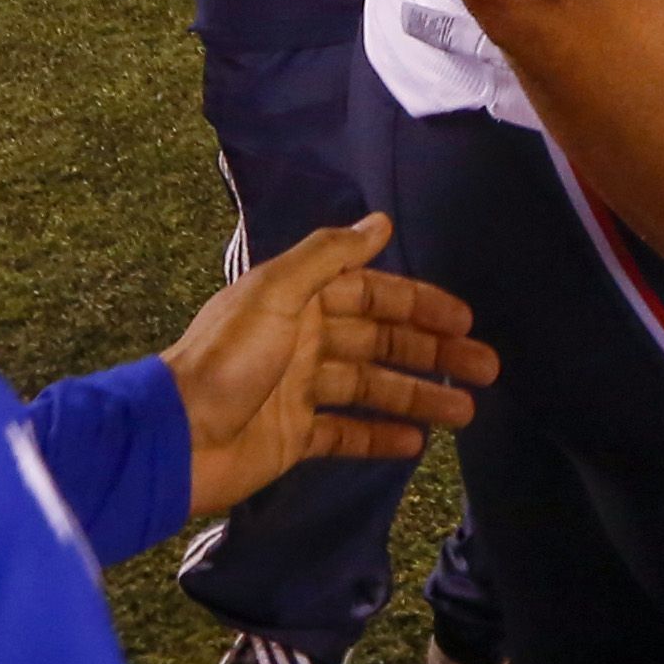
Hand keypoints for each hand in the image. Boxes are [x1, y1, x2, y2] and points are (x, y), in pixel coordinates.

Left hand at [164, 214, 498, 522]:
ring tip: (466, 412)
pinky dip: (379, 435)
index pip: (371, 294)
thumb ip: (328, 256)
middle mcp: (301, 340)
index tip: (464, 321)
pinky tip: (417, 442)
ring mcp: (298, 391)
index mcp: (297, 300)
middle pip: (379, 342)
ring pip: (371, 387)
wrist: (177, 437)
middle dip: (432, 353)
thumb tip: (380, 221)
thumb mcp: (275, 293)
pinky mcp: (293, 437)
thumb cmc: (226, 359)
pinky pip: (345, 432)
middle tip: (487, 369)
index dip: (418, 304)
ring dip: (419, 396)